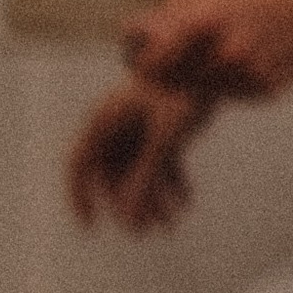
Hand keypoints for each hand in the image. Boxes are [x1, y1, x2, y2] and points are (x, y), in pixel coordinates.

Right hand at [66, 74, 214, 229]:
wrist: (212, 60)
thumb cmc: (183, 92)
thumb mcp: (165, 138)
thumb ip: (147, 178)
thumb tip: (131, 217)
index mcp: (104, 120)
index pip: (79, 164)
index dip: (80, 196)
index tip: (90, 226)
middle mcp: (115, 125)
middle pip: (113, 175)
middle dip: (129, 204)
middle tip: (144, 232)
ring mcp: (137, 127)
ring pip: (137, 172)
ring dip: (152, 198)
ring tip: (171, 223)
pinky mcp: (159, 128)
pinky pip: (157, 163)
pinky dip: (169, 182)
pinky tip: (185, 202)